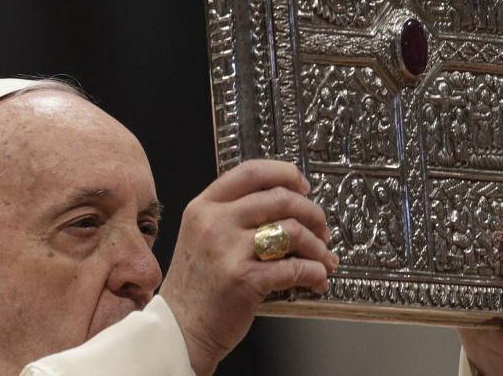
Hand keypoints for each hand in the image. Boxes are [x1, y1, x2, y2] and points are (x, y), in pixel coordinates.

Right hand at [158, 159, 338, 374]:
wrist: (178, 330)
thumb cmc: (195, 288)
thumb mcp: (201, 237)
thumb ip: (233, 216)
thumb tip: (285, 205)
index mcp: (204, 206)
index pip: (252, 171)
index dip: (285, 173)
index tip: (303, 186)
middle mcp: (214, 222)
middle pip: (280, 198)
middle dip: (312, 212)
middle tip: (322, 227)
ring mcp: (228, 250)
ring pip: (292, 231)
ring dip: (317, 245)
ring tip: (323, 258)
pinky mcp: (244, 279)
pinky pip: (294, 267)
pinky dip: (314, 272)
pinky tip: (316, 278)